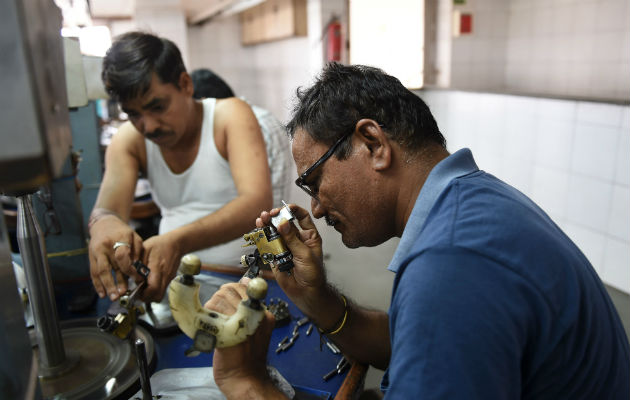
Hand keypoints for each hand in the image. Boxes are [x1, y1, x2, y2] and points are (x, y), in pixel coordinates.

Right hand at [88, 215, 142, 299]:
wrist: (104, 223)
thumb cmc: (122, 231)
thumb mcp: (134, 236)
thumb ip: (137, 251)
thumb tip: (138, 269)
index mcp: (119, 239)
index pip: (123, 257)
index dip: (130, 270)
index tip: (137, 279)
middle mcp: (106, 246)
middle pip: (110, 267)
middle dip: (116, 282)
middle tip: (122, 294)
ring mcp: (96, 252)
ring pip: (100, 271)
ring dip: (106, 286)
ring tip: (113, 297)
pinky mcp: (91, 257)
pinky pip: (93, 272)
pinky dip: (97, 284)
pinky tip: (102, 293)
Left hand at [139, 232, 182, 301]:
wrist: (176, 243)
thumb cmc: (160, 244)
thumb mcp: (145, 249)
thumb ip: (137, 262)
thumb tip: (130, 275)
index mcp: (158, 268)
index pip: (153, 288)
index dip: (143, 294)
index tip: (136, 292)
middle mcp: (165, 276)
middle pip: (157, 296)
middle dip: (146, 298)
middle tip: (138, 292)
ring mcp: (168, 279)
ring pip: (160, 295)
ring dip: (150, 295)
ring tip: (142, 288)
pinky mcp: (169, 279)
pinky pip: (161, 290)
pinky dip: (154, 291)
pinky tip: (148, 283)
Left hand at [204, 283, 279, 398]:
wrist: (245, 379)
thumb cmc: (246, 357)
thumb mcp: (252, 327)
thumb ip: (248, 306)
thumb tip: (245, 281)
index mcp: (263, 313)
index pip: (244, 287)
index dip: (230, 292)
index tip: (224, 303)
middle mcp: (256, 314)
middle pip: (230, 289)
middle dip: (219, 297)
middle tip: (216, 315)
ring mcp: (244, 321)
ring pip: (219, 297)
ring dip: (211, 307)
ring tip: (214, 323)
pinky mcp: (229, 329)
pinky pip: (212, 310)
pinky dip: (206, 316)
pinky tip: (209, 327)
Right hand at [256, 204, 326, 316]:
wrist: (306, 293)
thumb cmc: (313, 274)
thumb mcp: (305, 254)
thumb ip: (292, 239)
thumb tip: (283, 223)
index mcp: (309, 236)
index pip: (302, 216)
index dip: (293, 210)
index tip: (285, 208)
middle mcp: (296, 238)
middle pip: (285, 222)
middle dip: (277, 217)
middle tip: (270, 214)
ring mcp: (285, 246)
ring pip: (274, 231)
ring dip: (267, 224)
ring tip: (262, 219)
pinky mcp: (275, 255)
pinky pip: (267, 244)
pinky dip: (262, 236)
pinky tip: (259, 228)